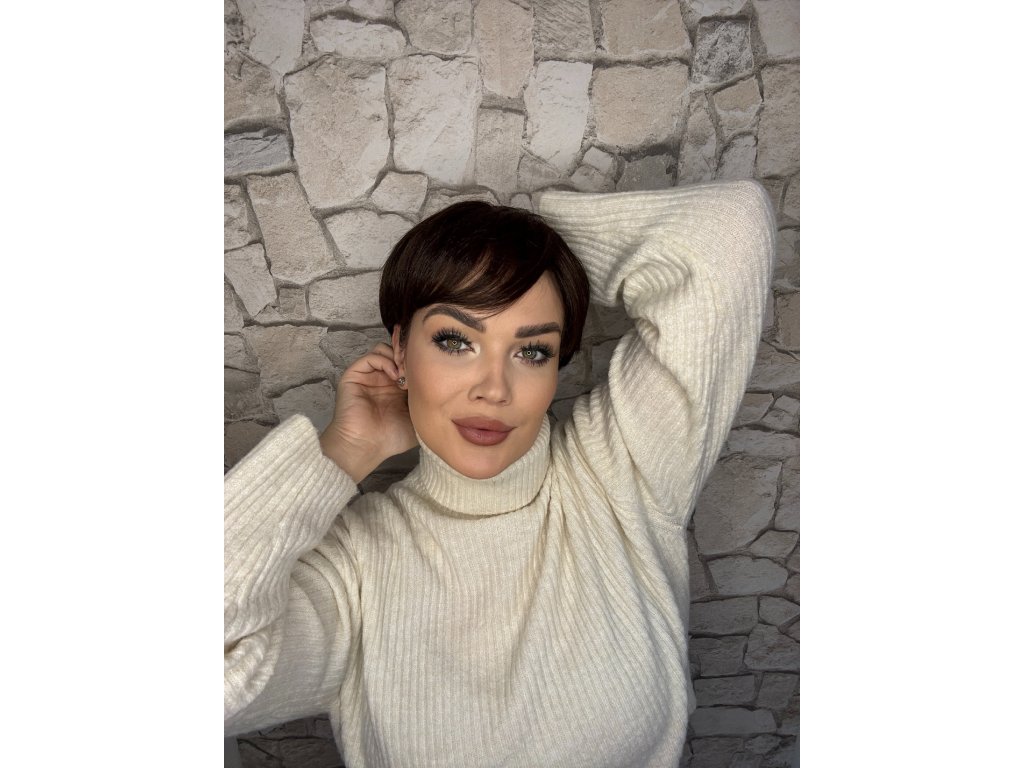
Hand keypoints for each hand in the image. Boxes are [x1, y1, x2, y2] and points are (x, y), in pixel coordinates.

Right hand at [319, 343, 416, 482]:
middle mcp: (381, 378)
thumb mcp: (419, 418)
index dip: (419, 362)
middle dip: (409, 356)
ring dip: (397, 357)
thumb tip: (443, 388)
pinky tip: (395, 376)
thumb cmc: (391, 437)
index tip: (429, 372)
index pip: (408, 362)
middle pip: (396, 352)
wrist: (366, 446)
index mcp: (396, 386)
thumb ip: (427, 401)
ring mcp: (368, 376)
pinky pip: (370, 357)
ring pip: (383, 350)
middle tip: (418, 369)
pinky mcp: (354, 376)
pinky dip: (385, 361)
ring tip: (406, 373)